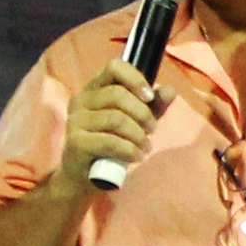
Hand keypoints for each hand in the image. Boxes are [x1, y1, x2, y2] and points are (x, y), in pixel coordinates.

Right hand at [59, 61, 167, 194]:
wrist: (83, 178)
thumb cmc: (109, 146)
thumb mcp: (135, 123)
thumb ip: (152, 106)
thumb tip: (170, 90)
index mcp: (94, 89)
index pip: (115, 67)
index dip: (136, 79)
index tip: (150, 97)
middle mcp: (81, 100)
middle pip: (118, 94)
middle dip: (143, 113)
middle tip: (152, 130)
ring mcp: (75, 121)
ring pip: (116, 119)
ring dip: (138, 135)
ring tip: (145, 148)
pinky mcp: (76, 142)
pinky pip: (110, 141)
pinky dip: (129, 150)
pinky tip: (137, 157)